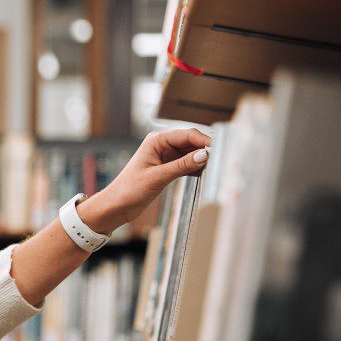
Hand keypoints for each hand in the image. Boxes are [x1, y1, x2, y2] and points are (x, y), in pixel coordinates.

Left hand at [78, 128, 211, 233]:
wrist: (116, 206)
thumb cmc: (129, 190)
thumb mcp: (157, 177)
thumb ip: (181, 166)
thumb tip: (204, 155)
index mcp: (156, 140)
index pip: (187, 135)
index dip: (205, 141)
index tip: (220, 150)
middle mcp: (162, 145)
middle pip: (192, 142)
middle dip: (206, 149)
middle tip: (223, 159)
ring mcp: (165, 156)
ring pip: (191, 153)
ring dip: (203, 159)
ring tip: (217, 167)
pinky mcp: (167, 168)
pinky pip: (187, 164)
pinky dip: (196, 168)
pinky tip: (206, 174)